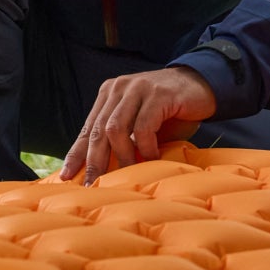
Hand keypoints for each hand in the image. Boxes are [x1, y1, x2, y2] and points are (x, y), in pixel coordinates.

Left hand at [60, 66, 217, 183]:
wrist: (202, 85)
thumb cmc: (169, 111)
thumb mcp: (139, 124)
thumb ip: (123, 139)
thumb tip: (103, 171)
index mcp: (109, 94)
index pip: (87, 128)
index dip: (76, 153)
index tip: (67, 176)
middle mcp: (118, 88)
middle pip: (98, 130)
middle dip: (94, 161)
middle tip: (93, 184)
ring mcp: (137, 89)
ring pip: (116, 129)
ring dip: (122, 156)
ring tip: (129, 173)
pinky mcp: (157, 94)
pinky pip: (143, 127)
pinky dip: (146, 147)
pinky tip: (153, 158)